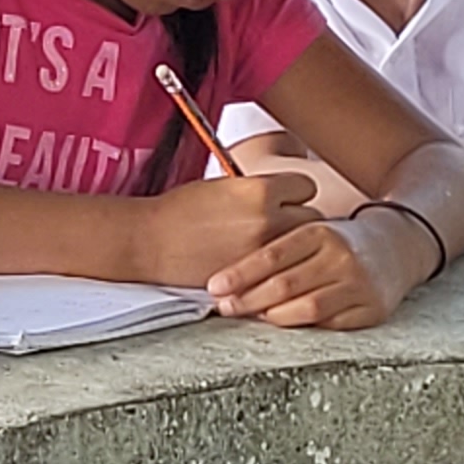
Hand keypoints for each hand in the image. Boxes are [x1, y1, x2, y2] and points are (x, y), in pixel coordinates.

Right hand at [134, 171, 316, 287]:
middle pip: (312, 219)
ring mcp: (262, 252)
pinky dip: (278, 272)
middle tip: (287, 227)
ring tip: (280, 250)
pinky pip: (282, 274)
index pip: (305, 187)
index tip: (289, 200)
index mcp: (260, 190)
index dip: (297, 194)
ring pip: (301, 251)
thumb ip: (257, 190)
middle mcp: (268, 220)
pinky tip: (268, 270)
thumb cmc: (180, 211)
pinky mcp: (252, 278)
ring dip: (294, 250)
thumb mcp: (224, 185)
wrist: (150, 241)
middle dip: (301, 222)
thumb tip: (282, 195)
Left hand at [208, 202, 437, 330]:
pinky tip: (287, 325)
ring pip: (307, 309)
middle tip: (225, 307)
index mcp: (321, 232)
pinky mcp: (373, 309)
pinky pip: (331, 325)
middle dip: (248, 299)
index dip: (240, 274)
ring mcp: (359, 284)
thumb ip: (278, 248)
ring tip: (252, 316)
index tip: (214, 287)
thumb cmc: (340, 242)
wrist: (398, 245)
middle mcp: (341, 256)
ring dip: (273, 317)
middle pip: (285, 285)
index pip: (272, 255)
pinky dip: (305, 328)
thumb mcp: (312, 231)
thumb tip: (229, 278)